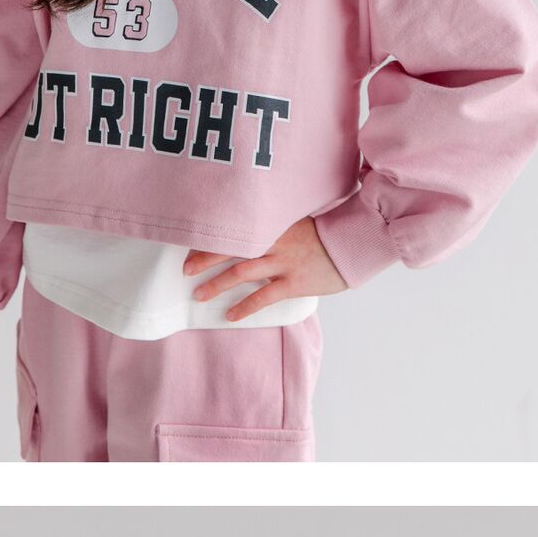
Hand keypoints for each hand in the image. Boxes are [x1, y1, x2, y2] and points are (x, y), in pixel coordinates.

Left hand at [183, 215, 343, 321]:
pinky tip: (229, 315)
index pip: (235, 227)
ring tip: (198, 294)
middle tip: (185, 269)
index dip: (212, 235)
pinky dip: (244, 307)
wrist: (352, 245)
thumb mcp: (298, 221)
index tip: (192, 240)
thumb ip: (275, 226)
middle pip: (230, 248)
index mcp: (272, 223)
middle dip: (205, 259)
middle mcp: (273, 241)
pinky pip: (262, 297)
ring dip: (217, 284)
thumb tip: (254, 233)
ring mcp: (282, 262)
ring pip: (240, 272)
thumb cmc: (326, 234)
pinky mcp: (293, 283)